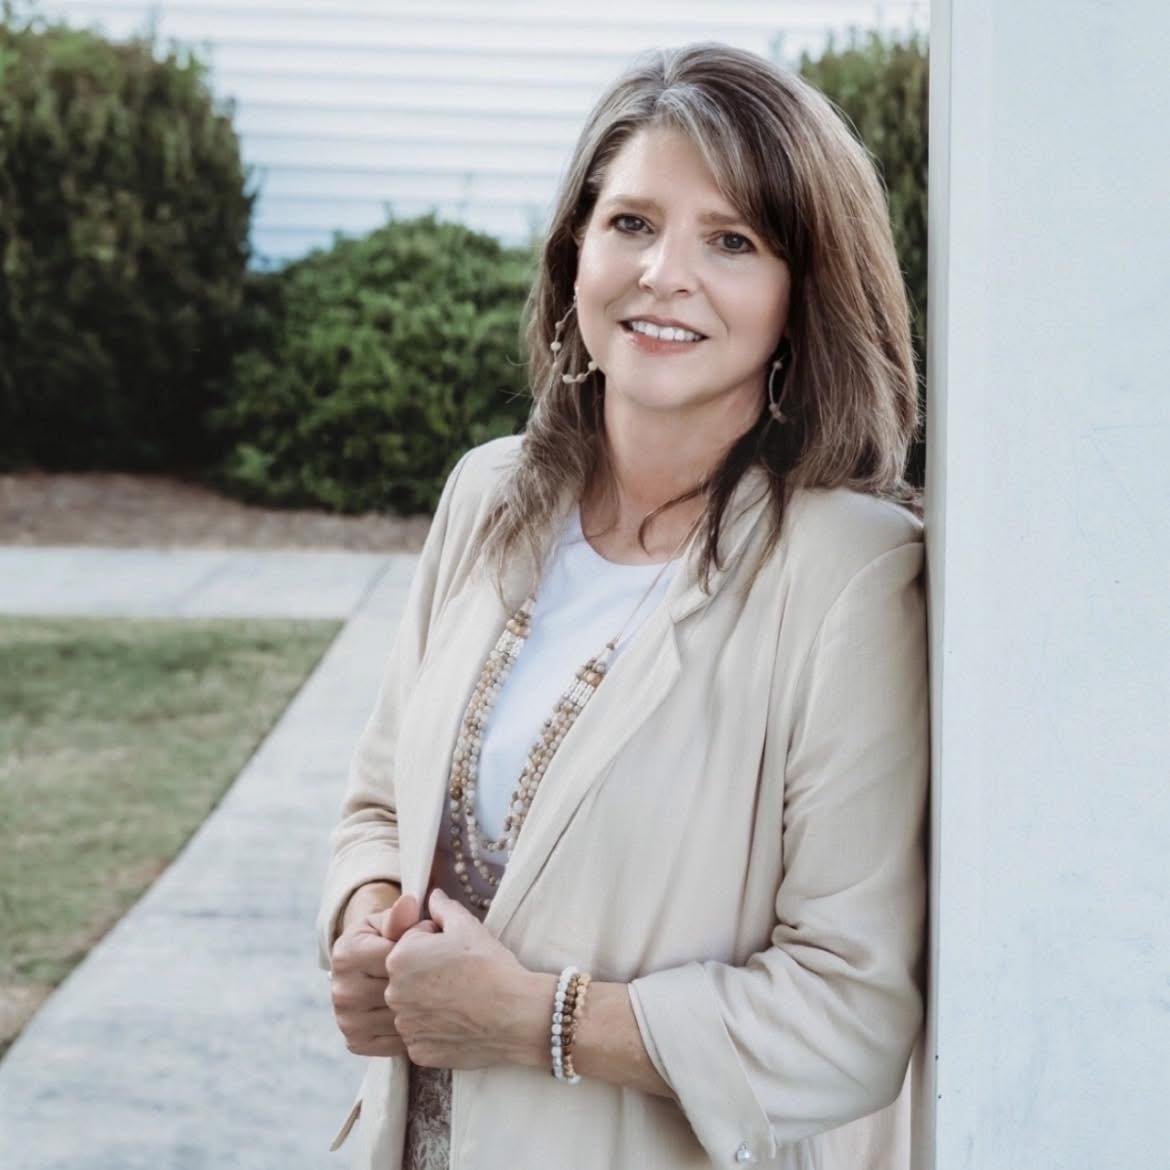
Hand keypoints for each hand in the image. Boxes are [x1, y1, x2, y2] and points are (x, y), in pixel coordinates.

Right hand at [330, 892, 431, 1057]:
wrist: (367, 965)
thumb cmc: (385, 938)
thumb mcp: (390, 921)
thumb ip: (401, 917)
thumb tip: (410, 902)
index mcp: (345, 954)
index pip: (395, 958)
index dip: (421, 951)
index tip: (432, 947)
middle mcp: (340, 989)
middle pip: (398, 991)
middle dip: (424, 981)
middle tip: (437, 971)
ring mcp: (346, 1019)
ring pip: (400, 1019)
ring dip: (422, 1007)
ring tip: (431, 991)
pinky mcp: (356, 1041)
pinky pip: (396, 1042)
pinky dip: (414, 1030)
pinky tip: (421, 1014)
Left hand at [384, 887, 535, 1070]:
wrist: (516, 1015)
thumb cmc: (490, 966)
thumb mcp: (467, 925)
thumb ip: (442, 907)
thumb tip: (433, 895)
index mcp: (399, 957)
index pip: (412, 941)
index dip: (437, 943)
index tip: (458, 952)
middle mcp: (393, 993)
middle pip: (409, 975)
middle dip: (429, 971)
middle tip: (461, 974)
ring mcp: (405, 1026)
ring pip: (414, 1005)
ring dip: (431, 1000)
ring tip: (462, 998)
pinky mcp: (418, 1051)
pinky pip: (421, 1033)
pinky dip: (436, 1028)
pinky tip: (460, 1020)